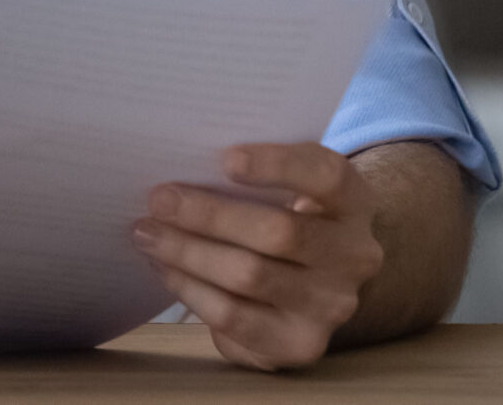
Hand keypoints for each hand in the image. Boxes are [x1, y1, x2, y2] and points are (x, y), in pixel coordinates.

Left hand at [130, 143, 384, 371]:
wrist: (313, 282)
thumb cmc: (285, 215)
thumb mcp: (288, 187)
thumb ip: (251, 174)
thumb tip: (180, 163)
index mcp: (353, 201)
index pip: (325, 176)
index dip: (277, 165)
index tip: (225, 158)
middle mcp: (354, 256)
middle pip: (279, 232)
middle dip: (209, 214)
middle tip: (159, 199)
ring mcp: (332, 306)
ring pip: (250, 276)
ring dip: (189, 252)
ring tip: (148, 233)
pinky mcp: (301, 344)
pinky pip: (235, 317)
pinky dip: (192, 289)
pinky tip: (166, 268)